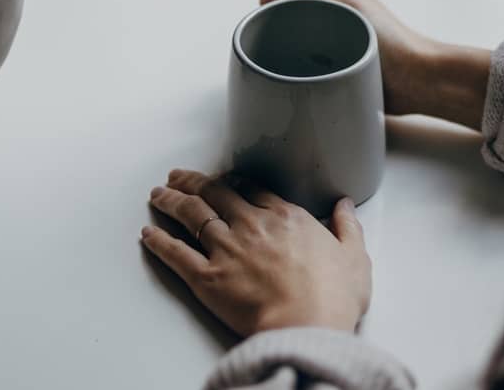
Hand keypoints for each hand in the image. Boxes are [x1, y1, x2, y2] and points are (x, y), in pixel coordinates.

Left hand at [141, 169, 370, 336]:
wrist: (307, 326)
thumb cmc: (333, 298)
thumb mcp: (355, 258)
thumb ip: (348, 228)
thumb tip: (345, 207)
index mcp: (285, 218)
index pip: (251, 189)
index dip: (231, 181)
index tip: (222, 179)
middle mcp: (251, 226)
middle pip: (214, 194)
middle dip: (193, 182)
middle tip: (178, 176)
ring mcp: (226, 249)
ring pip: (191, 215)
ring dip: (171, 201)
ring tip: (158, 194)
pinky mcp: (207, 278)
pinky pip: (176, 254)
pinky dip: (159, 242)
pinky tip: (148, 234)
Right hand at [263, 0, 490, 129]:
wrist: (415, 80)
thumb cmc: (388, 39)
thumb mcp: (345, 0)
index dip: (274, 9)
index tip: (268, 29)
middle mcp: (334, 10)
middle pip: (289, 19)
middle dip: (280, 34)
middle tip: (278, 52)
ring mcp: (336, 38)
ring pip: (296, 44)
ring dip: (290, 56)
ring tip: (292, 68)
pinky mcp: (339, 64)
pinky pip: (309, 66)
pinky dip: (302, 71)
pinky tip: (301, 80)